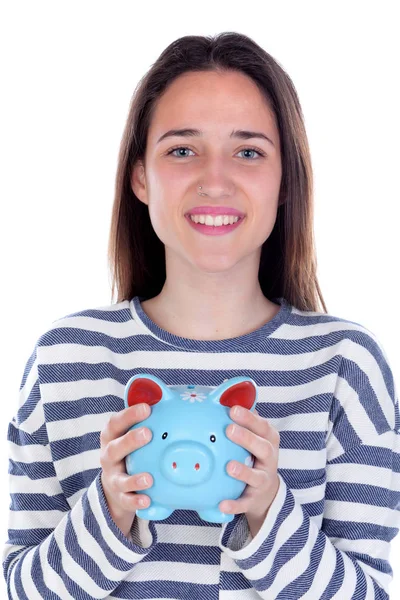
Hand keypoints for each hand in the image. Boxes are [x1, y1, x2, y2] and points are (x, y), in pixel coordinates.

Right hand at [99, 403, 153, 536]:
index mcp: (112, 437)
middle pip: (114, 448)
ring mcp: (113, 478)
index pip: (115, 423)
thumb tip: (173, 395)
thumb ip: (147, 419)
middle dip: (130, 440)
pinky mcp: (119, 497)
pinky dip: (136, 501)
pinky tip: (148, 500)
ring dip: (133, 479)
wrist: (116, 485)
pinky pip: (127, 500)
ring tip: (149, 479)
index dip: (129, 414)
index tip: (146, 408)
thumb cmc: (131, 450)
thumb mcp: (132, 433)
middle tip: (148, 434)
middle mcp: (109, 456)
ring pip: (119, 478)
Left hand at [219, 405, 279, 535]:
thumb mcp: (252, 437)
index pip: (263, 427)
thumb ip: (241, 421)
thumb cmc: (253, 455)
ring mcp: (263, 481)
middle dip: (247, 438)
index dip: (250, 418)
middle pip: (264, 448)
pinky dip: (234, 505)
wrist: (266, 493)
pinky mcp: (254, 500)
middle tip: (229, 430)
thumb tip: (220, 392)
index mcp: (268, 441)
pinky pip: (244, 503)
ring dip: (244, 472)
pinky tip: (221, 504)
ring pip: (256, 477)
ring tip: (229, 467)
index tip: (233, 409)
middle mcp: (270, 460)